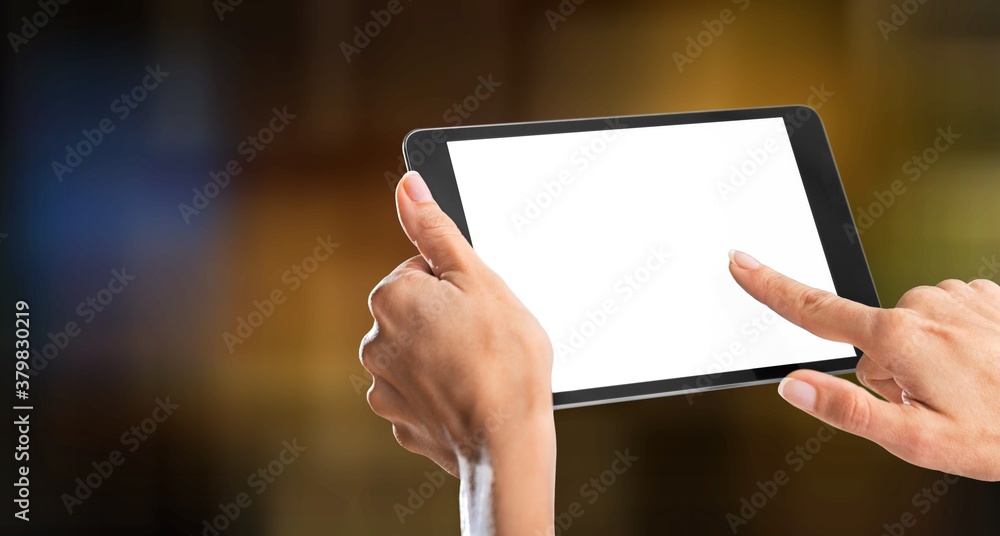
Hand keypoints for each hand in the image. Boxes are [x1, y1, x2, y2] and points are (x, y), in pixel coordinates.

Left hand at [360, 171, 555, 533]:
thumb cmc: (504, 359)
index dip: (460, 285)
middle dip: (449, 320)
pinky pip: (423, 393)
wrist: (505, 442)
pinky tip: (470, 398)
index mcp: (391, 298)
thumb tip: (408, 186)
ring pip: (421, 354)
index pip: (424, 270)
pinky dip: (443, 393)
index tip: (482, 308)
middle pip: (419, 312)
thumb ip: (435, 230)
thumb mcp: (478, 279)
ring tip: (482, 371)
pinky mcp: (400, 421)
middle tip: (487, 339)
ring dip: (445, 357)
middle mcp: (374, 341)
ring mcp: (384, 387)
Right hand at [729, 250, 999, 480]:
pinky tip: (985, 366)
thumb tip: (792, 384)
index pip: (816, 310)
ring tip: (968, 387)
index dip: (771, 287)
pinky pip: (949, 316)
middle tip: (933, 403)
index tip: (740, 262)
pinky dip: (957, 340)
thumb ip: (849, 410)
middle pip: (873, 338)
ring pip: (913, 328)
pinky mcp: (986, 293)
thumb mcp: (919, 441)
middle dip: (890, 370)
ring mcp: (958, 295)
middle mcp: (925, 304)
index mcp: (898, 338)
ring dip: (927, 357)